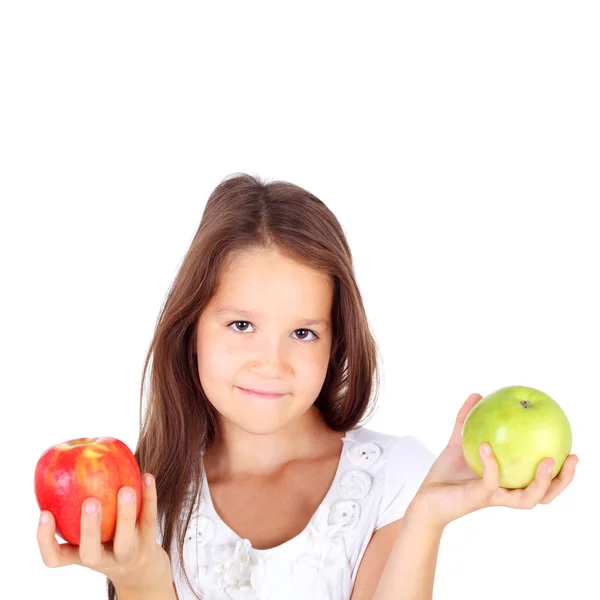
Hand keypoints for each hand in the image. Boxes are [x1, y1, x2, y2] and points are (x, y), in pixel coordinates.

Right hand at [37, 474, 171, 594]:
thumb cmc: (104, 538)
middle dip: (89, 528)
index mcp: (79, 555)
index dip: (46, 539)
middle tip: (89, 501)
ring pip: (125, 540)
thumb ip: (73, 504)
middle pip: (91, 552)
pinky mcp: (148, 541)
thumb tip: (62, 457)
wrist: (140, 566)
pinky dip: (149, 497)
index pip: (55, 557)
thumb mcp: (87, 530)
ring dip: (125, 514)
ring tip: (126, 489)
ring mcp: (126, 553)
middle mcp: (102, 558)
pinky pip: (149, 518)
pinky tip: (147, 476)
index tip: (45, 512)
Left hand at [409, 393, 578, 528]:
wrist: (426, 496)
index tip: (571, 450)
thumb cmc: (446, 473)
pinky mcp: (476, 498)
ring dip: (541, 482)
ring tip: (547, 461)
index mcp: (508, 482)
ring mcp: (493, 498)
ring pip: (526, 499)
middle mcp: (505, 493)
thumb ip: (467, 420)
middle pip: (544, 495)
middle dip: (562, 480)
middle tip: (571, 457)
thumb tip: (478, 394)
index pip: (541, 481)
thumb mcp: (459, 442)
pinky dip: (491, 464)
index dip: (561, 471)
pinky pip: (489, 482)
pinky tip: (486, 446)